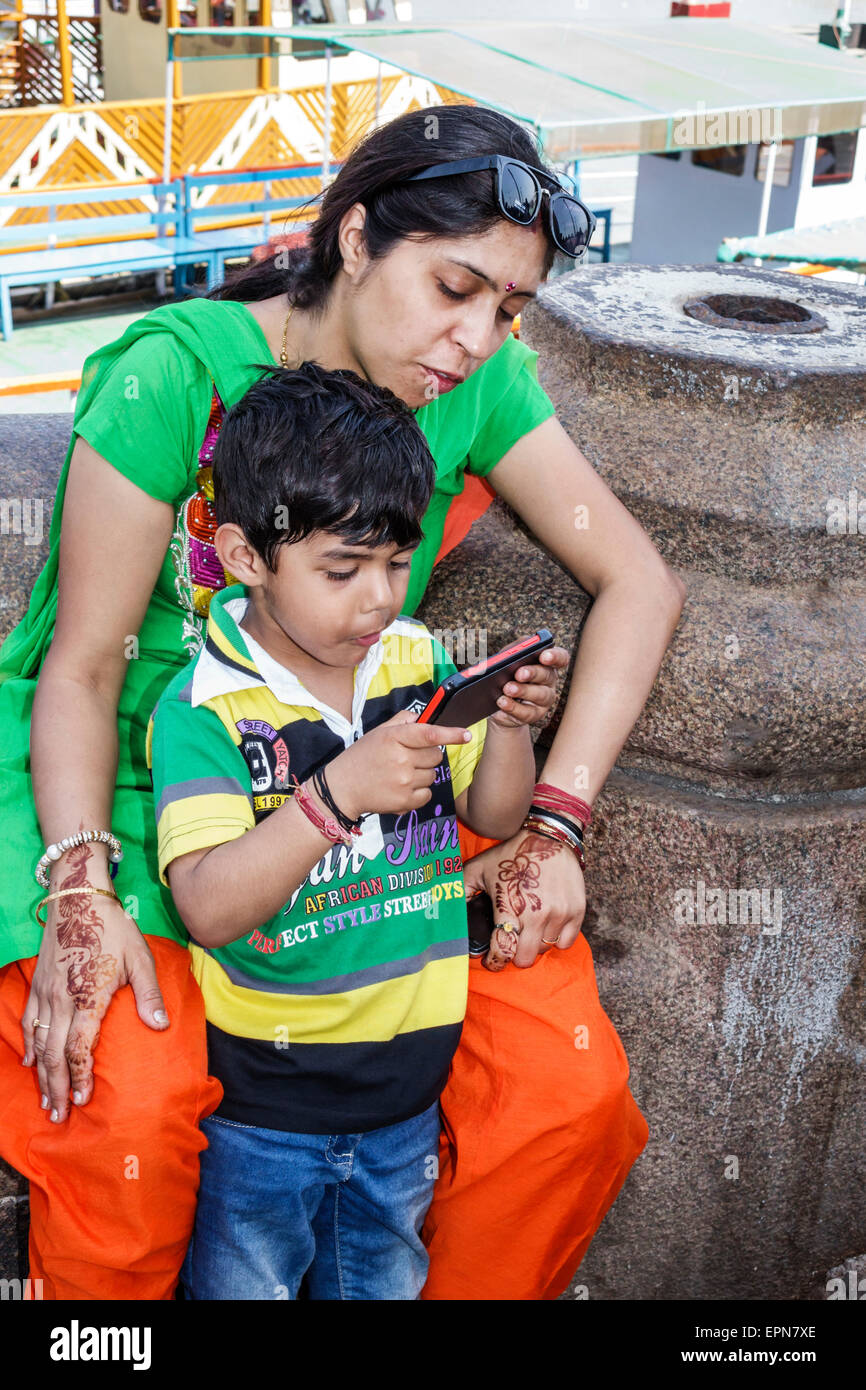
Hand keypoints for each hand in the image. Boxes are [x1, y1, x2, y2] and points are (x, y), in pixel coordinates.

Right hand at [22, 853, 168, 1121]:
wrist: (77, 897)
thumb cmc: (113, 927)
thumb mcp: (139, 957)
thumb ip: (148, 994)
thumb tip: (160, 1026)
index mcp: (89, 997)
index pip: (80, 1048)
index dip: (80, 1077)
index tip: (82, 1101)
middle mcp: (62, 1000)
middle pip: (55, 1054)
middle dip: (57, 1088)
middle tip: (59, 1116)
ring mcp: (46, 993)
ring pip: (39, 1043)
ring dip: (42, 1075)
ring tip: (46, 1100)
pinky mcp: (38, 984)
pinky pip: (28, 1021)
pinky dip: (28, 1046)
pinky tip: (29, 1063)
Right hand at [327, 710, 473, 819]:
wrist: (342, 789)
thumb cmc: (361, 758)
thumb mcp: (378, 732)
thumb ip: (402, 721)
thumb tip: (424, 717)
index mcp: (394, 738)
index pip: (429, 734)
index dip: (450, 734)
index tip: (466, 734)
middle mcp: (400, 759)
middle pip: (436, 756)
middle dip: (427, 756)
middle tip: (407, 759)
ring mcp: (403, 781)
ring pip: (433, 775)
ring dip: (422, 774)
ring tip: (401, 775)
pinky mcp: (404, 801)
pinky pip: (427, 794)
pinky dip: (419, 792)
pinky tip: (401, 788)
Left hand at [463, 825, 584, 970]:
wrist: (548, 835)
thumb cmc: (511, 853)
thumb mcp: (478, 868)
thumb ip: (461, 889)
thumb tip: (446, 909)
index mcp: (509, 906)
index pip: (503, 950)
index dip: (495, 962)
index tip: (492, 960)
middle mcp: (536, 914)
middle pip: (525, 958)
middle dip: (515, 955)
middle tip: (511, 943)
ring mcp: (559, 913)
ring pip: (544, 949)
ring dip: (535, 944)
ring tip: (528, 929)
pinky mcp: (577, 910)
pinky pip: (566, 942)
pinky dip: (556, 938)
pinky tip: (547, 925)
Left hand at [489, 642, 568, 730]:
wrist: (496, 703)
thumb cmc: (505, 674)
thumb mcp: (506, 659)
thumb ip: (510, 652)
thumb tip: (508, 654)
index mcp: (545, 662)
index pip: (560, 657)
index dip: (555, 656)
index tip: (544, 655)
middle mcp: (549, 680)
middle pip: (547, 675)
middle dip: (533, 673)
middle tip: (519, 674)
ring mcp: (544, 699)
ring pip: (540, 695)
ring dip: (523, 691)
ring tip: (507, 688)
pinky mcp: (534, 715)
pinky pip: (526, 713)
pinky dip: (513, 707)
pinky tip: (502, 702)